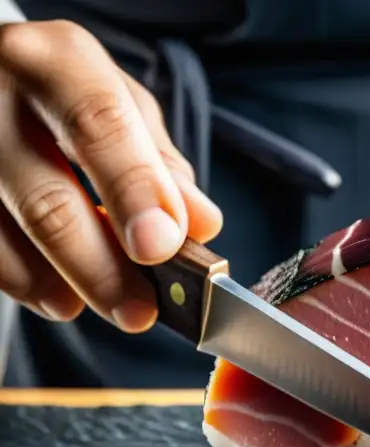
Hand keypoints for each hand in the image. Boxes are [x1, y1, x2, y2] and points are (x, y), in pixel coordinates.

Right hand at [0, 20, 221, 331]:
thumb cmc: (67, 94)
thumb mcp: (123, 107)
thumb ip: (160, 165)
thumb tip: (199, 224)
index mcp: (59, 62)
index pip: (99, 128)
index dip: (134, 192)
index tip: (160, 248)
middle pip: (48, 200)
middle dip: (101, 268)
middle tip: (141, 310)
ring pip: (7, 232)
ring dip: (60, 285)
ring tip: (108, 306)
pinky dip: (24, 281)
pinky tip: (57, 294)